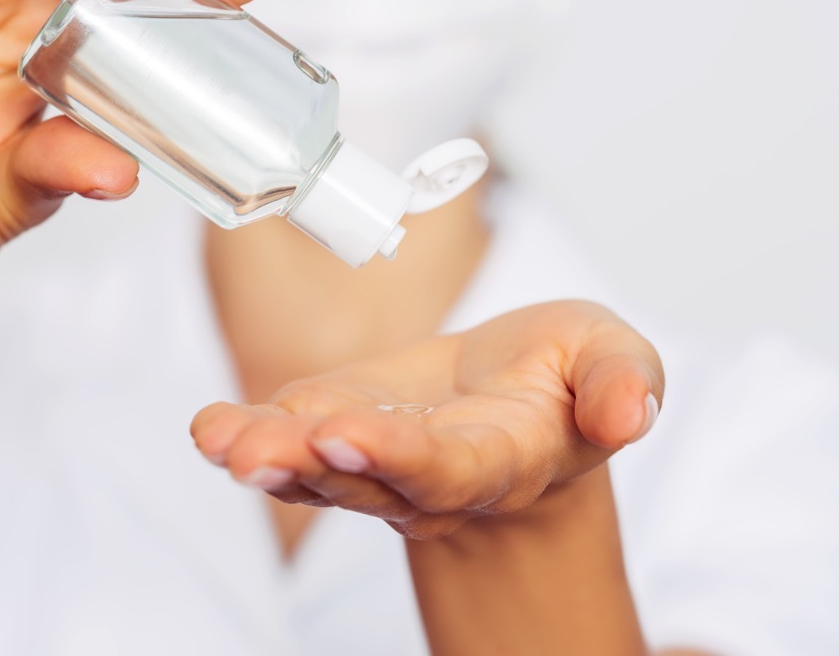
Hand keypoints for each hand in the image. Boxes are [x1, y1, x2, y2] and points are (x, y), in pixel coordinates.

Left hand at [191, 301, 662, 538]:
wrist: (516, 402)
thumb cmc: (561, 379)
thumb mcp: (610, 358)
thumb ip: (623, 381)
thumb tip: (628, 411)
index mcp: (499, 458)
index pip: (447, 468)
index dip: (397, 456)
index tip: (346, 432)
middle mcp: (426, 473)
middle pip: (364, 480)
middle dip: (310, 466)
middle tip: (257, 452)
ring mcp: (370, 457)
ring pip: (314, 468)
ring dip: (265, 455)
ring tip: (220, 441)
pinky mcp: (331, 429)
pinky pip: (287, 440)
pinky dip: (246, 434)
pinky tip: (210, 427)